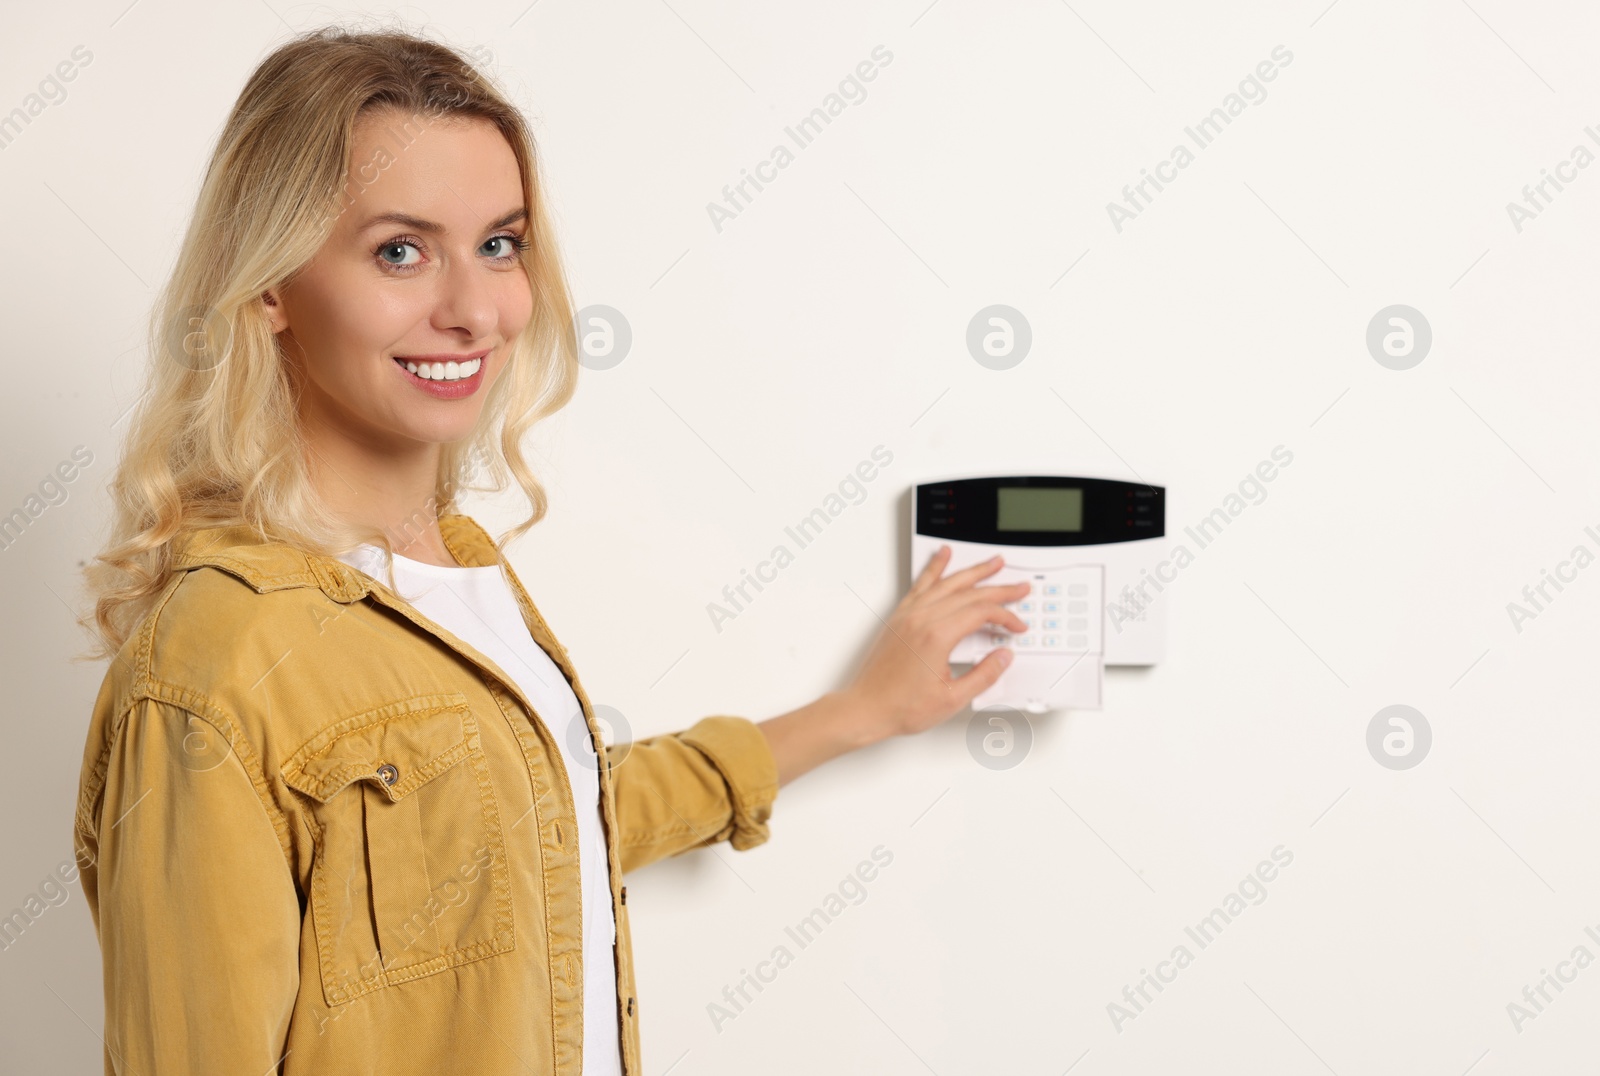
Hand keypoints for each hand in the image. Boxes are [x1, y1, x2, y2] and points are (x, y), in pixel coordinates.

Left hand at [845, 546, 1029, 738]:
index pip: (981, 613)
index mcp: (936, 636)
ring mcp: (908, 615)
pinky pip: (921, 584)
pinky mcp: (899, 617)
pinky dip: (935, 567)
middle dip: (999, 589)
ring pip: (947, 583)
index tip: (1016, 626)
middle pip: (969, 593)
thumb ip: (983, 675)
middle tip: (1019, 587)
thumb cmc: (900, 706)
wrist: (867, 708)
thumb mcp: (952, 698)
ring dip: (973, 571)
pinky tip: (942, 555)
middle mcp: (921, 619)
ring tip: (992, 563)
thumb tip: (1003, 657)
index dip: (1005, 617)